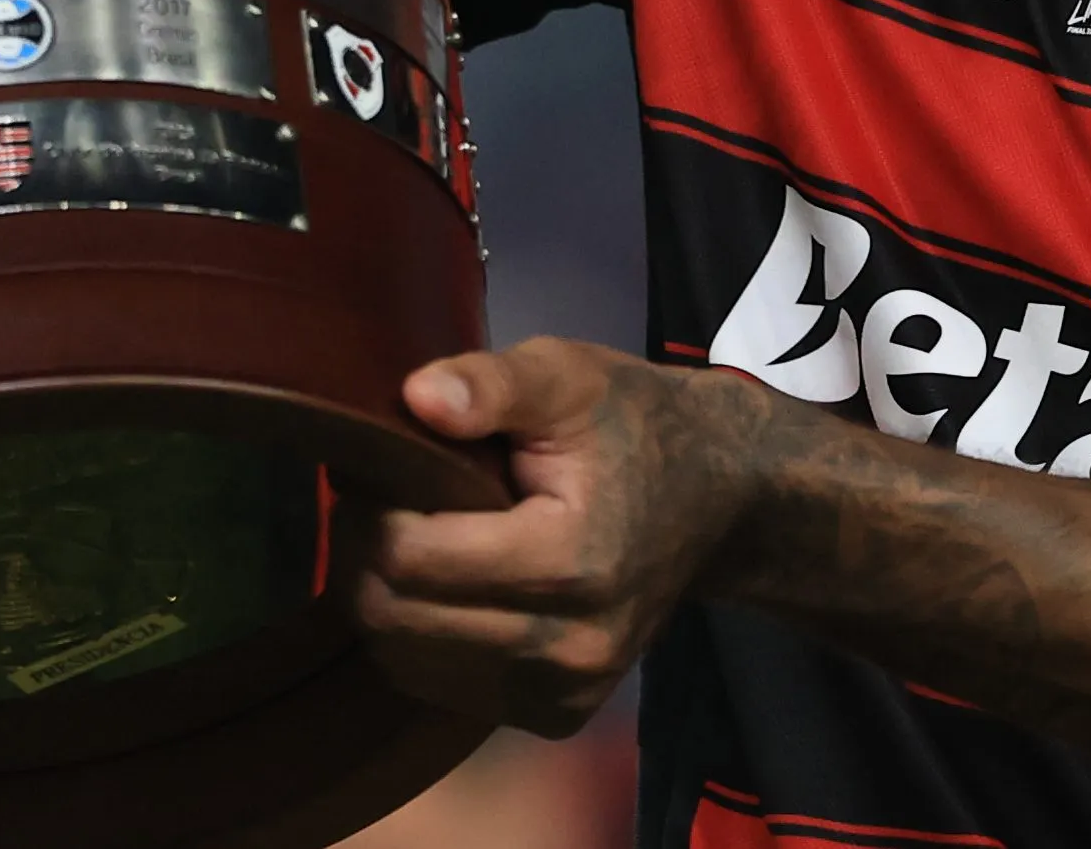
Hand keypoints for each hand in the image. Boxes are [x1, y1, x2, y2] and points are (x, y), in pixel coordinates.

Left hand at [354, 338, 771, 736]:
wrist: (721, 499)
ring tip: (423, 539)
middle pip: (395, 620)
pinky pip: (442, 689)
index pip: (408, 556)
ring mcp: (564, 692)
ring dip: (390, 600)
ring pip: (405, 662)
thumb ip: (492, 384)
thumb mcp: (569, 375)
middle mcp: (567, 647)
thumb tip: (417, 398)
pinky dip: (423, 639)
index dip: (373, 508)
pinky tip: (451, 586)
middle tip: (387, 502)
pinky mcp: (558, 716)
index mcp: (568, 562)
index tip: (382, 469)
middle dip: (369, 555)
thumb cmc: (634, 426)